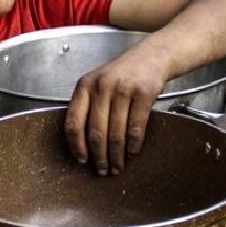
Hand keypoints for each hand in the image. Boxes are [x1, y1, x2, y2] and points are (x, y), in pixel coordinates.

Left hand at [65, 49, 167, 175]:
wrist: (151, 56)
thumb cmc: (122, 74)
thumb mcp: (97, 83)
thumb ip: (87, 106)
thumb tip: (82, 143)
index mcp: (84, 86)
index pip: (73, 121)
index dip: (76, 145)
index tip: (81, 160)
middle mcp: (101, 87)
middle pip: (96, 132)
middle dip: (99, 157)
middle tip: (102, 170)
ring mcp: (123, 89)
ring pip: (116, 133)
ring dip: (116, 156)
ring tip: (117, 167)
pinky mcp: (144, 93)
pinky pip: (136, 128)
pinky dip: (133, 145)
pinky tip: (132, 153)